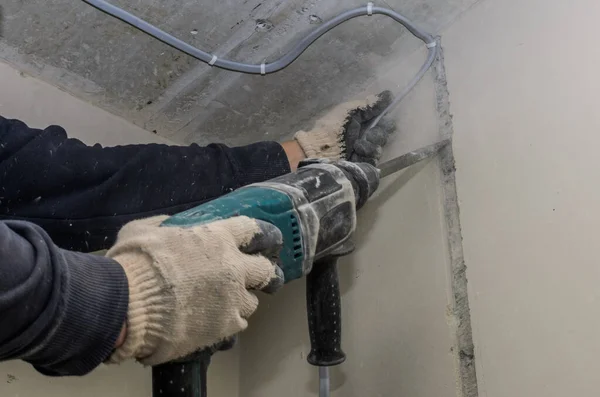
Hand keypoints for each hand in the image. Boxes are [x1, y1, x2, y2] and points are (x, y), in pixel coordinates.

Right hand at [106, 215, 283, 365]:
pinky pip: (237, 325)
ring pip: (252, 301)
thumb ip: (162, 226)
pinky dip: (227, 324)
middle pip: (265, 269)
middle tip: (251, 277)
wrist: (129, 305)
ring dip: (240, 301)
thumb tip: (168, 226)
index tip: (260, 241)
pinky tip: (212, 324)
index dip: (258, 235)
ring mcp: (233, 298)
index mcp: (218, 238)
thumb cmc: (135, 264)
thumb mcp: (143, 231)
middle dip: (260, 273)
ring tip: (222, 305)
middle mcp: (234, 267)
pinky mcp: (226, 326)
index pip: (253, 230)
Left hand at [294, 91, 395, 164]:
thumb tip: (389, 94)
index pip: (384, 122)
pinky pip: (373, 160)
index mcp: (364, 123)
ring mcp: (364, 153)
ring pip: (379, 148)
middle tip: (368, 134)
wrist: (321, 148)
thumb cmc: (334, 127)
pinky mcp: (362, 165)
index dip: (386, 121)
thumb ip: (369, 104)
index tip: (382, 119)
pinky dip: (366, 154)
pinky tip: (357, 151)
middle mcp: (366, 137)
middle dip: (378, 133)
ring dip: (371, 144)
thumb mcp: (350, 111)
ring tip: (357, 144)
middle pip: (384, 135)